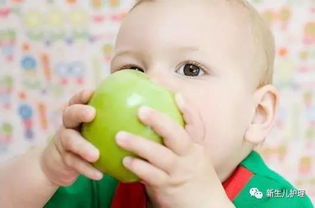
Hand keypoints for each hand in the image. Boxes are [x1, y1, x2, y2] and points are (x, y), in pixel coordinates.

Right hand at [40, 89, 102, 186]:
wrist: (59, 165)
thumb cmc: (87, 141)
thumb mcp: (95, 129)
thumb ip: (111, 120)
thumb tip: (140, 111)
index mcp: (77, 115)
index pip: (77, 100)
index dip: (82, 95)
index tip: (92, 92)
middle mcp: (69, 125)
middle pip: (69, 114)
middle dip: (79, 112)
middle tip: (91, 113)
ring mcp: (63, 142)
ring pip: (70, 141)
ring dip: (82, 147)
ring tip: (95, 155)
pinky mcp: (63, 160)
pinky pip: (74, 164)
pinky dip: (86, 169)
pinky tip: (99, 175)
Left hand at [115, 94, 233, 207]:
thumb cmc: (193, 182)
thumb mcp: (190, 162)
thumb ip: (175, 147)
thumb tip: (152, 133)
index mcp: (195, 149)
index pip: (194, 125)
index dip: (187, 109)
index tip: (176, 95)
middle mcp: (189, 157)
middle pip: (177, 135)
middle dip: (159, 121)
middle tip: (140, 110)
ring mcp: (179, 172)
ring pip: (160, 155)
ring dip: (139, 145)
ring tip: (120, 136)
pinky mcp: (169, 187)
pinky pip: (151, 176)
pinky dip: (138, 168)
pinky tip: (125, 162)